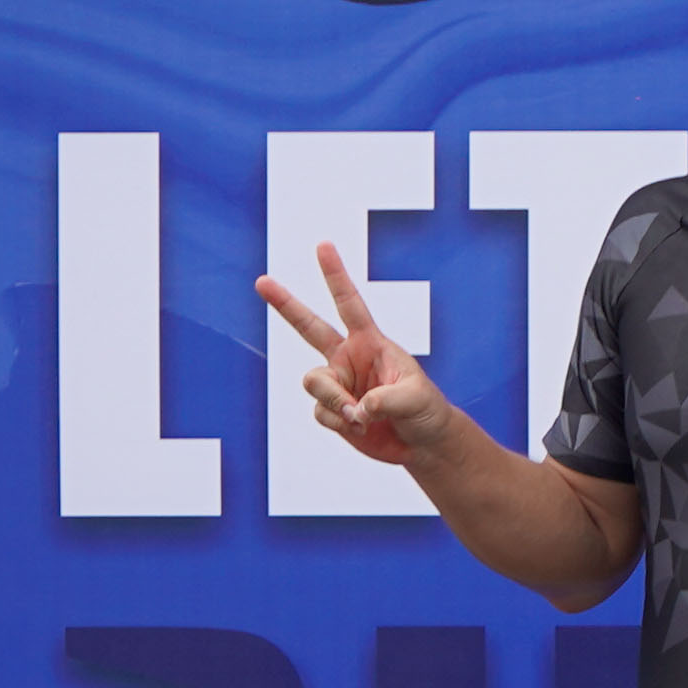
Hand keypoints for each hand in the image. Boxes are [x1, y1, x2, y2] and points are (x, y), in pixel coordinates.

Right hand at [256, 243, 452, 471]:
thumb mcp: (414, 398)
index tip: (323, 245)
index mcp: (371, 342)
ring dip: (334, 400)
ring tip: (361, 416)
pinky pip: (320, 412)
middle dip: (285, 304)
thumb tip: (355, 409)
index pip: (349, 303)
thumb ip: (384, 399)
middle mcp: (349, 358)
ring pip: (314, 382)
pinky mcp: (332, 410)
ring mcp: (338, 384)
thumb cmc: (426, 410)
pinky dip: (338, 421)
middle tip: (261, 280)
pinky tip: (360, 427)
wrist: (421, 442)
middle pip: (308, 326)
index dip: (335, 275)